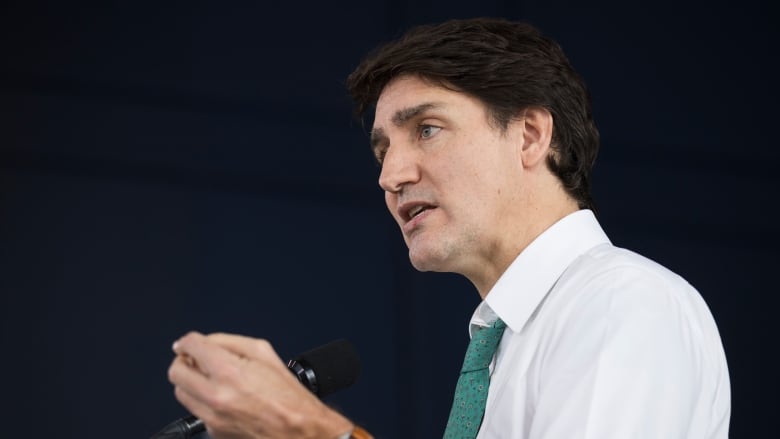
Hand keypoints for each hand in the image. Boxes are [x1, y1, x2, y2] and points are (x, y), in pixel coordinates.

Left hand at [168, 332, 352, 438]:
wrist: (297, 429)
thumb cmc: (287, 394)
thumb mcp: (263, 353)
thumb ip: (229, 342)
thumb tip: (206, 342)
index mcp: (228, 372)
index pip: (190, 347)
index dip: (186, 341)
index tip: (186, 343)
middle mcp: (215, 396)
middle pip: (176, 372)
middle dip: (184, 361)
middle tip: (195, 359)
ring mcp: (212, 417)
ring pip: (181, 393)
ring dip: (191, 382)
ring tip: (210, 378)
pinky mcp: (213, 431)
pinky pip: (197, 410)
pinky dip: (204, 401)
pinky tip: (224, 397)